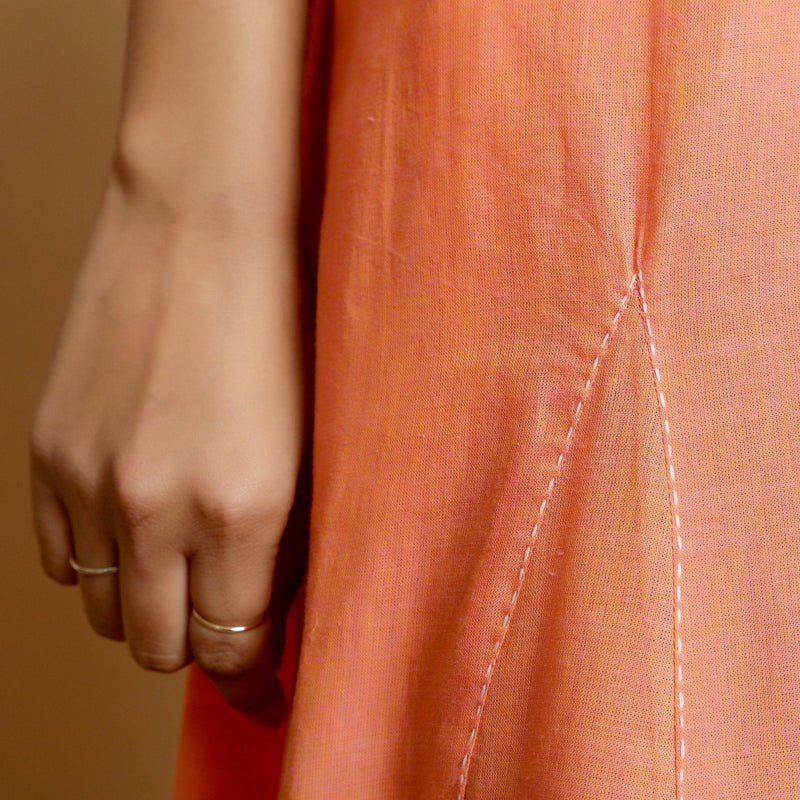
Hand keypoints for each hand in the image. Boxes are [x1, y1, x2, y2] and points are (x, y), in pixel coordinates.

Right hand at [29, 171, 308, 724]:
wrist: (205, 218)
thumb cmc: (282, 312)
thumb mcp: (313, 436)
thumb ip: (289, 534)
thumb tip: (274, 603)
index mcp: (244, 506)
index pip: (237, 648)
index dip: (256, 681)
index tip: (269, 686)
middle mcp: (158, 506)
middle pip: (161, 648)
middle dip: (202, 647)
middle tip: (230, 623)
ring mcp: (92, 478)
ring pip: (106, 611)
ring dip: (148, 606)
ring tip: (185, 571)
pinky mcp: (50, 446)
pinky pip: (63, 557)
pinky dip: (102, 562)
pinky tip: (137, 531)